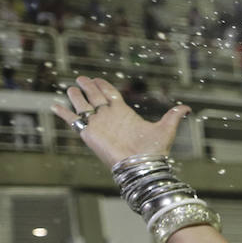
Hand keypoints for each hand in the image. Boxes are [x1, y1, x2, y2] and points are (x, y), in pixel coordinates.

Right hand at [51, 76, 190, 168]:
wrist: (140, 165)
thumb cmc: (153, 150)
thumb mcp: (166, 128)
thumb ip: (173, 116)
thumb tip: (187, 108)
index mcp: (124, 113)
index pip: (111, 94)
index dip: (104, 86)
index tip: (98, 78)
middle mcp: (109, 117)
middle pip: (95, 96)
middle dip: (89, 87)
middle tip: (81, 77)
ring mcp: (97, 124)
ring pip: (83, 105)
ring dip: (76, 96)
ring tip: (71, 88)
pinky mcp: (88, 133)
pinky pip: (72, 120)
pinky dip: (63, 113)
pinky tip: (54, 105)